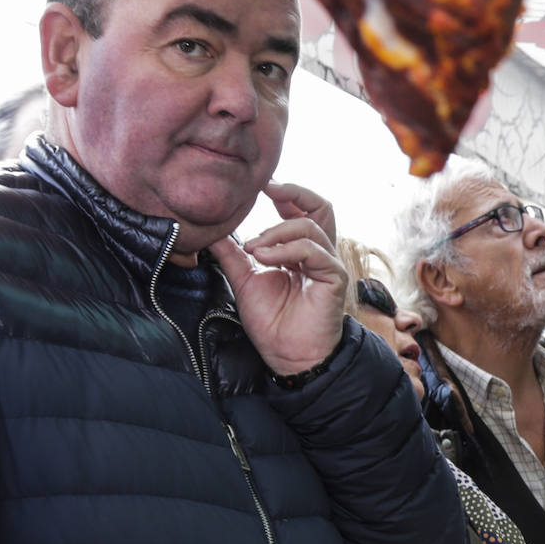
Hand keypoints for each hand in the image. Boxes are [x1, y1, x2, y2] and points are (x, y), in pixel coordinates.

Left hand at [210, 183, 346, 376]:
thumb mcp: (244, 280)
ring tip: (254, 249)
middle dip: (294, 192)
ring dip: (276, 231)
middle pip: (320, 207)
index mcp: (300, 252)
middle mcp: (318, 254)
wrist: (286, 355)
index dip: (284, 194)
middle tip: (267, 189)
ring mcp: (328, 265)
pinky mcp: (334, 277)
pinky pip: (312, 250)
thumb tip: (211, 231)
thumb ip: (232, 254)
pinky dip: (285, 249)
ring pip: (310, 225)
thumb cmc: (272, 322)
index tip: (260, 188)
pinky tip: (264, 258)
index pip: (301, 210)